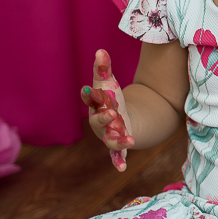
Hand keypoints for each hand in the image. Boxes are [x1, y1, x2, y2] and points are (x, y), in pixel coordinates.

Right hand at [80, 49, 132, 171]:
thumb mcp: (109, 84)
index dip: (90, 96)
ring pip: (110, 140)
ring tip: (128, 139)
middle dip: (104, 118)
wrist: (120, 118)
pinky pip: (118, 156)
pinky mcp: (119, 145)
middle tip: (113, 113)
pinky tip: (122, 168)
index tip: (89, 89)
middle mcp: (100, 123)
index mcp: (96, 106)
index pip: (91, 100)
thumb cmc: (111, 100)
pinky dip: (119, 161)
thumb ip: (104, 68)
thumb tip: (100, 50)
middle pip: (99, 122)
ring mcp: (108, 135)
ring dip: (117, 140)